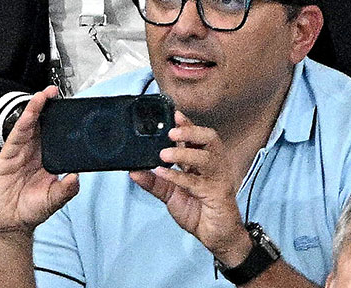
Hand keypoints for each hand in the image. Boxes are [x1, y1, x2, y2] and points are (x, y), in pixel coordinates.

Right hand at [0, 87, 79, 237]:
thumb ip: (65, 190)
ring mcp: (19, 154)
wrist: (6, 224)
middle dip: (47, 109)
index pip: (53, 137)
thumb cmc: (28, 212)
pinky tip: (28, 114)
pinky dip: (21, 124)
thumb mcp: (52, 202)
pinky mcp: (6, 157)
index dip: (59, 122)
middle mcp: (32, 155)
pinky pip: (15, 137)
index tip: (68, 109)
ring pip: (27, 127)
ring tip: (43, 96)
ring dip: (35, 110)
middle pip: (40, 126)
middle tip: (55, 93)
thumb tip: (78, 178)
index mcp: (46, 162)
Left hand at [129, 111, 249, 264]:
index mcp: (203, 162)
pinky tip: (162, 173)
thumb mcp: (170, 194)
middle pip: (210, 139)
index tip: (174, 114)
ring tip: (164, 153)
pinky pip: (196, 183)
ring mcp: (217, 180)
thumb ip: (154, 182)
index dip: (188, 124)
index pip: (198, 137)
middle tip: (172, 132)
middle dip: (191, 131)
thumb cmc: (198, 211)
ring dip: (184, 152)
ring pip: (207, 158)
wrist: (217, 237)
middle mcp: (213, 167)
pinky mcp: (216, 195)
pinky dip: (178, 176)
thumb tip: (133, 171)